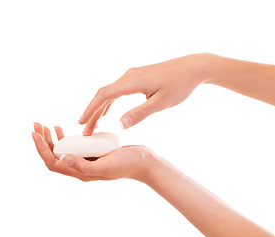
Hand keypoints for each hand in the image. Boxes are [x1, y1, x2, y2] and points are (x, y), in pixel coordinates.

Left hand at [32, 122, 154, 181]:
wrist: (143, 162)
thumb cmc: (127, 164)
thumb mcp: (106, 166)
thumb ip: (84, 166)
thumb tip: (62, 158)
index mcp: (81, 173)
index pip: (53, 162)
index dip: (41, 148)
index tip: (35, 133)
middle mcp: (80, 168)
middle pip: (54, 156)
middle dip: (42, 141)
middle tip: (36, 125)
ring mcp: (86, 161)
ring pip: (62, 151)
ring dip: (51, 139)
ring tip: (45, 126)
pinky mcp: (92, 154)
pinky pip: (73, 146)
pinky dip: (65, 137)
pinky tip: (62, 130)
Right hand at [79, 53, 210, 134]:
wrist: (193, 67)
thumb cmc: (180, 85)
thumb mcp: (161, 103)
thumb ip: (140, 113)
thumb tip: (120, 124)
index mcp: (132, 82)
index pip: (104, 96)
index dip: (90, 110)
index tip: (81, 124)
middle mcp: (129, 76)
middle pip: (103, 94)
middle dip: (92, 112)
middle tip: (85, 131)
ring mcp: (132, 75)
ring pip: (109, 92)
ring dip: (99, 108)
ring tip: (93, 124)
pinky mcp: (137, 77)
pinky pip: (117, 90)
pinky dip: (109, 102)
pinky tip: (107, 111)